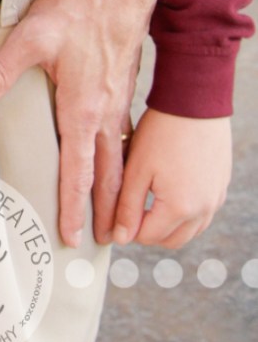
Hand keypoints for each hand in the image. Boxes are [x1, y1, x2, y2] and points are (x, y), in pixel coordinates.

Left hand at [0, 0, 161, 246]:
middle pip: (109, 175)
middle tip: (107, 243)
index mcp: (82, 110)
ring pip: (121, 156)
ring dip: (120, 188)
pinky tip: (117, 156)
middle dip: (108, 211)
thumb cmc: (76, 10)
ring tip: (119, 215)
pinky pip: (126, 133)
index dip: (73, 206)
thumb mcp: (31, 39)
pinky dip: (124, 155)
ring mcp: (119, 100)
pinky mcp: (124, 85)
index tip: (73, 237)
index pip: (77, 171)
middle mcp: (105, 113)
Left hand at [112, 110, 231, 248]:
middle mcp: (203, 210)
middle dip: (149, 230)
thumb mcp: (137, 168)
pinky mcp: (222, 186)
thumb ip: (127, 206)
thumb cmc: (161, 131)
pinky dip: (187, 210)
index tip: (119, 208)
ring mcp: (216, 199)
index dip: (128, 227)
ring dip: (169, 223)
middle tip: (133, 206)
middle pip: (171, 239)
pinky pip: (204, 212)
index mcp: (179, 208)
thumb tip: (120, 238)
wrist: (195, 102)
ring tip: (151, 196)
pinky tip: (172, 188)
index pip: (148, 237)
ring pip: (190, 229)